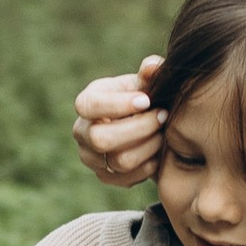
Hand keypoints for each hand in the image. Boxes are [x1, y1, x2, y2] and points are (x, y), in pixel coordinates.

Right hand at [74, 55, 164, 185]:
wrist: (147, 124)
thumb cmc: (144, 98)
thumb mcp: (146, 82)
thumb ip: (151, 71)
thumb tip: (151, 67)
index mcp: (87, 103)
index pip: (88, 106)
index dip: (117, 105)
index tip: (146, 100)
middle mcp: (82, 131)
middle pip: (102, 139)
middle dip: (139, 128)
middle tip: (163, 116)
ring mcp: (91, 157)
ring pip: (119, 161)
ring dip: (148, 146)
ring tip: (163, 133)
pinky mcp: (105, 176)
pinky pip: (128, 178)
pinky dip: (148, 165)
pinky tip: (158, 150)